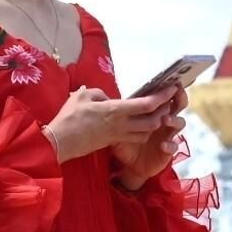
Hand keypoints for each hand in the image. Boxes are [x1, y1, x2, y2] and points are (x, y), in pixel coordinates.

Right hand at [43, 84, 177, 162]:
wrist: (59, 142)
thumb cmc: (68, 117)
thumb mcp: (82, 96)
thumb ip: (99, 93)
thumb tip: (108, 97)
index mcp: (115, 110)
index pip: (146, 105)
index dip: (162, 97)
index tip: (172, 88)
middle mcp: (121, 125)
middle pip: (152, 121)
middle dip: (163, 112)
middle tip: (166, 101)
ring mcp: (117, 135)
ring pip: (146, 132)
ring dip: (155, 123)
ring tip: (157, 112)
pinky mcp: (112, 142)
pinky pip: (135, 138)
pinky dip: (143, 131)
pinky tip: (141, 123)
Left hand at [111, 86, 188, 191]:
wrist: (130, 165)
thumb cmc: (126, 141)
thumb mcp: (120, 125)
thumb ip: (118, 112)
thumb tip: (104, 98)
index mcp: (154, 112)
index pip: (163, 96)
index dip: (167, 88)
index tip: (168, 79)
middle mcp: (164, 121)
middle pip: (178, 105)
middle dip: (180, 98)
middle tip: (176, 92)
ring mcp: (167, 135)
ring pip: (179, 123)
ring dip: (174, 120)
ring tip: (165, 119)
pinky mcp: (167, 151)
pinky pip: (173, 146)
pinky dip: (170, 145)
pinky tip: (163, 145)